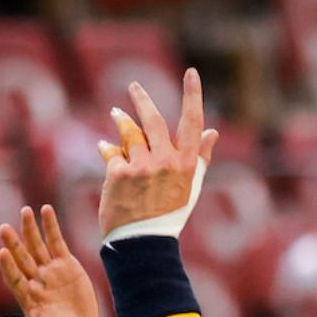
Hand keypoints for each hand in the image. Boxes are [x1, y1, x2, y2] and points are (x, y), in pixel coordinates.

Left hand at [0, 205, 98, 316]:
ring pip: (37, 246)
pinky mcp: (67, 266)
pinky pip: (57, 242)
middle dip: (14, 242)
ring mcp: (50, 272)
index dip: (8, 266)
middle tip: (3, 227)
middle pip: (22, 258)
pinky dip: (51, 227)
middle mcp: (36, 281)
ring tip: (25, 210)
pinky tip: (46, 210)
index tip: (1, 253)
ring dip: (30, 229)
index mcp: (27, 297)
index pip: (13, 278)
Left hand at [96, 67, 219, 237]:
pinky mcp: (119, 173)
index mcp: (186, 164)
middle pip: (153, 120)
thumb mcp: (189, 186)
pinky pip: (112, 152)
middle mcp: (165, 162)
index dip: (192, 95)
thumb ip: (199, 157)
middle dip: (142, 99)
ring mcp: (141, 167)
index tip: (191, 72)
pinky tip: (103, 147)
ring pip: (129, 133)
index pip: (192, 122)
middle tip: (134, 86)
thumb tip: (212, 132)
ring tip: (116, 114)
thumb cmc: (168, 215)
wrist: (142, 243)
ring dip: (121, 120)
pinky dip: (108, 149)